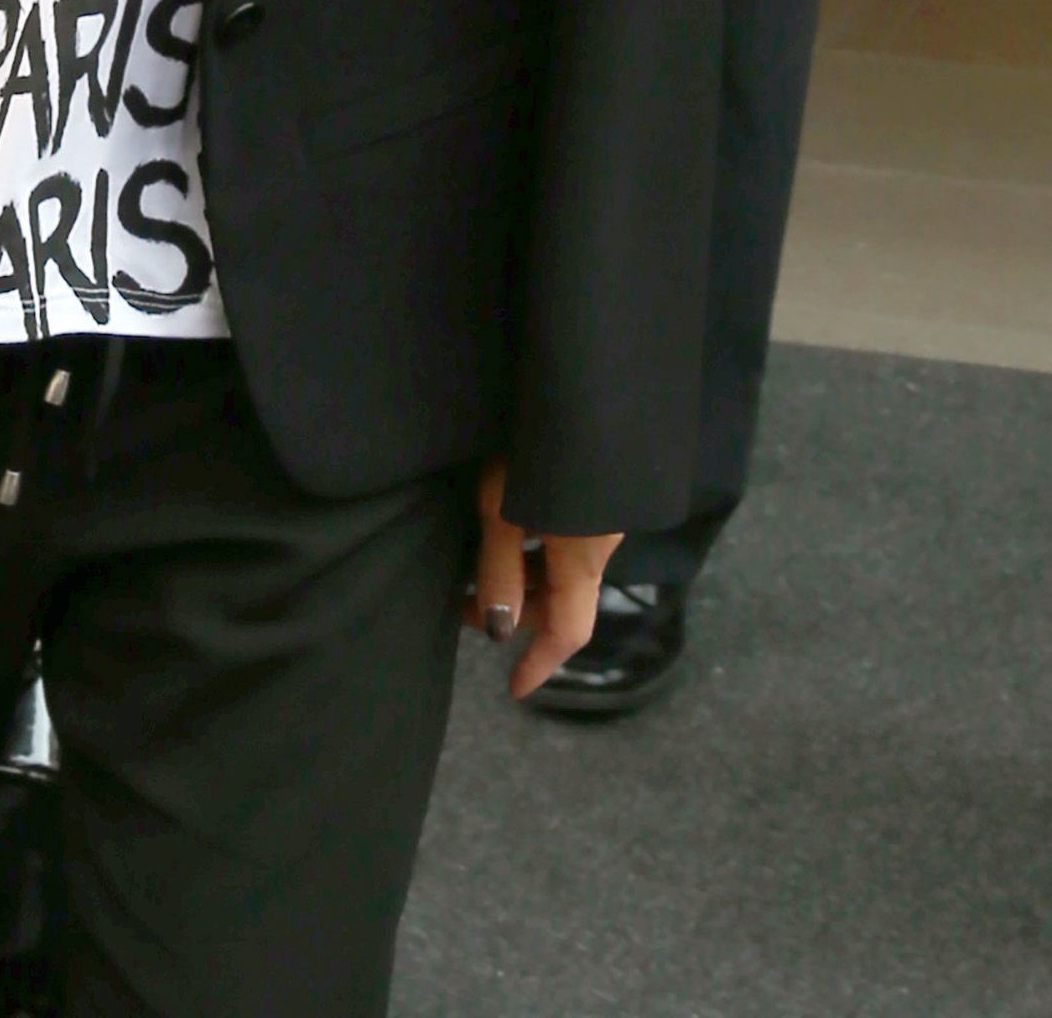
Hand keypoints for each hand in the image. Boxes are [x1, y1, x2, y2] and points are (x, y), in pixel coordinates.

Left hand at [467, 460, 621, 700]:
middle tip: (463, 604)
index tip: (514, 688)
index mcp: (584, 558)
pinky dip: (540, 546)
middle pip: (564, 597)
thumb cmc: (535, 444)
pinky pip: (571, 535)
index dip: (541, 662)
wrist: (586, 378)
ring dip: (526, 575)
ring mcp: (603, 513)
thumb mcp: (502, 507)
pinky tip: (510, 525)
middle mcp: (602, 542)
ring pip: (565, 564)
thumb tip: (499, 631)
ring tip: (476, 563)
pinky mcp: (599, 486)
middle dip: (518, 609)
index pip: (569, 630)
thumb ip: (500, 570)